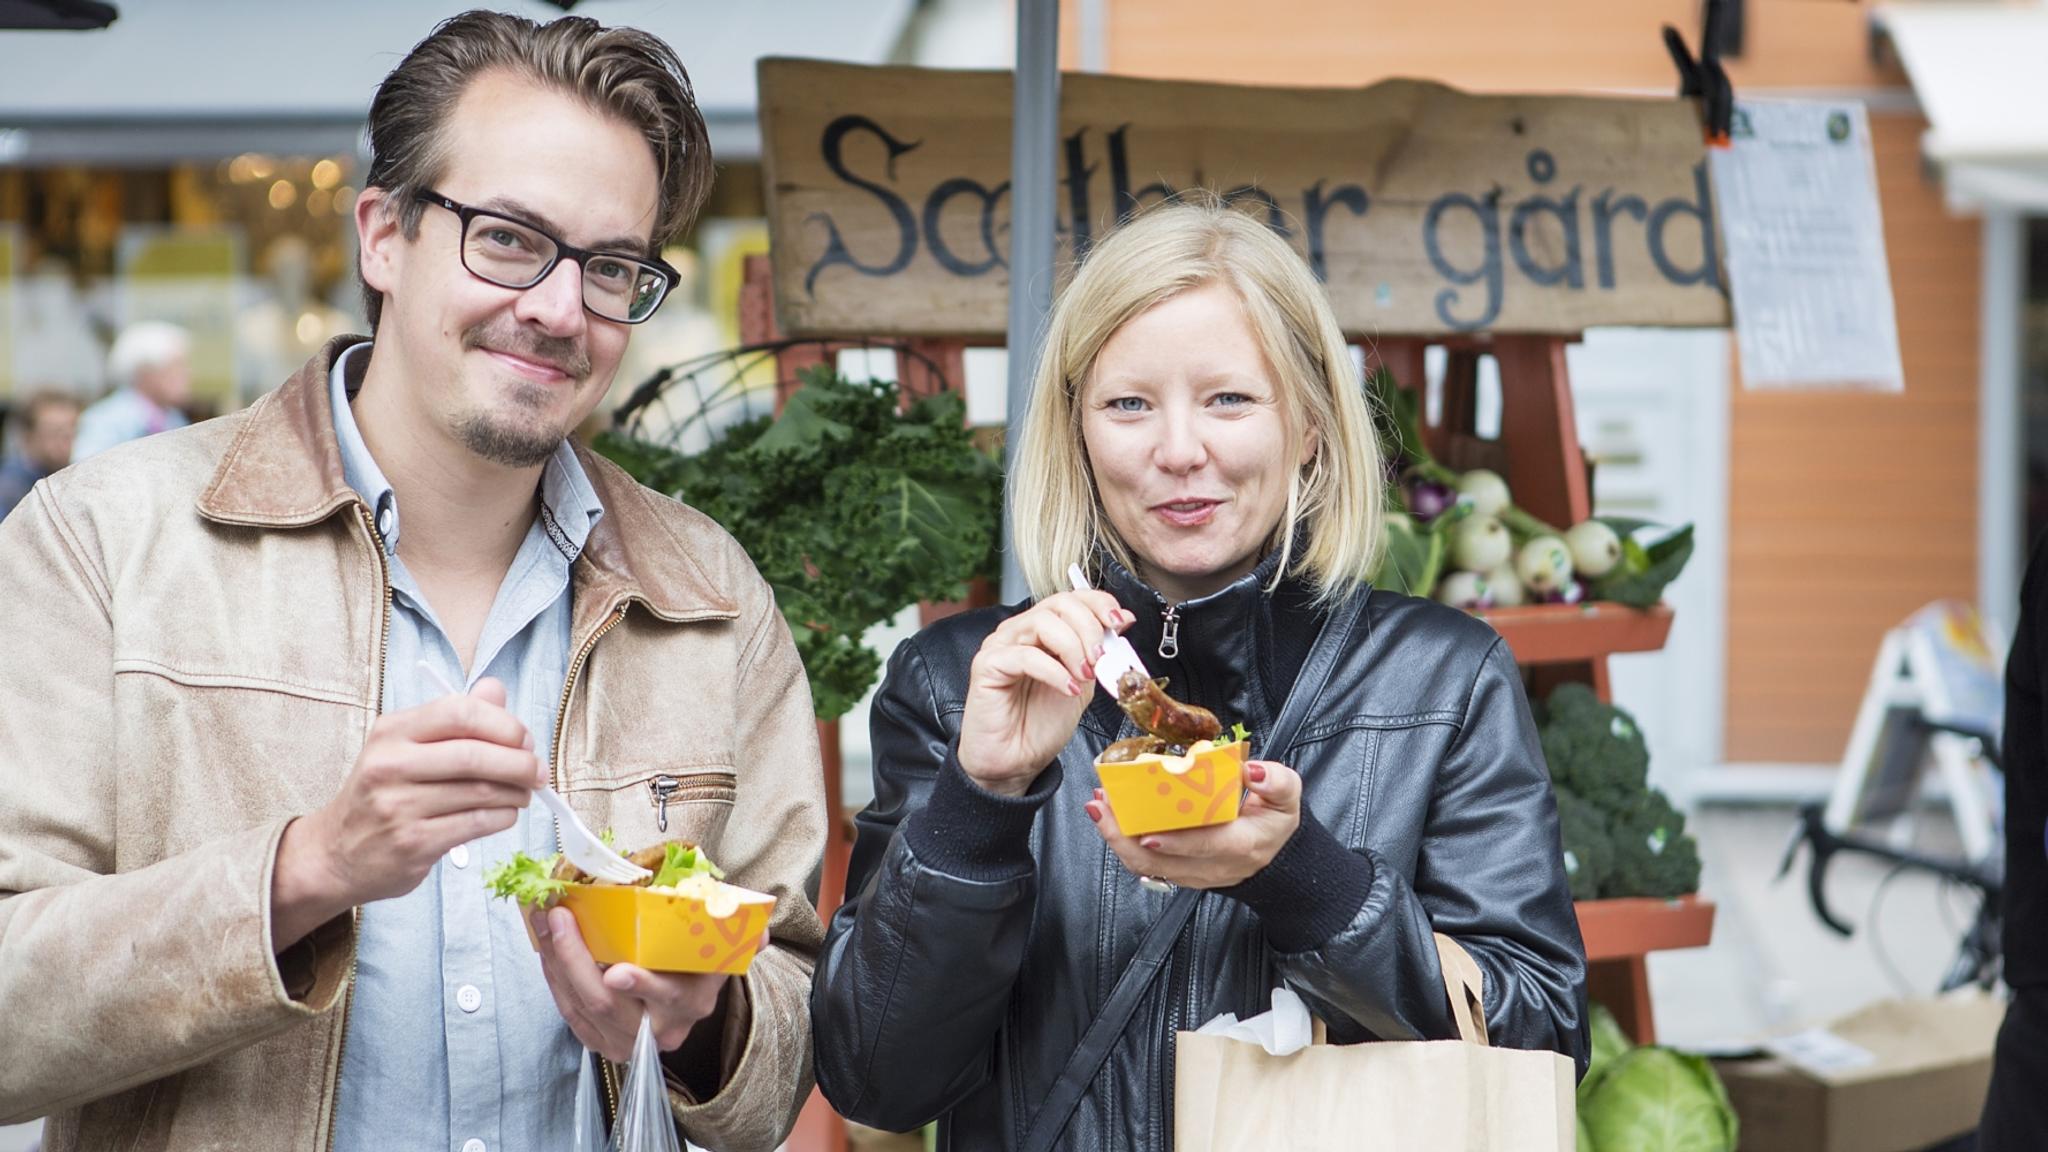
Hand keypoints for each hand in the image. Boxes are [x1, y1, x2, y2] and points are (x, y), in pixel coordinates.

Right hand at [272, 678, 540, 948]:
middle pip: (474, 754)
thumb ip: (454, 719)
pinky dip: (502, 818)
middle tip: (538, 771)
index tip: (525, 739)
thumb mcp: (406, 747)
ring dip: (516, 792)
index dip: (503, 723)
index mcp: (392, 731)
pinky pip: (476, 824)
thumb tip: (496, 689)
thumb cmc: (383, 793)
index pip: (458, 712)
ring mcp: (398, 806)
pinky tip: (505, 815)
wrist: (336, 853)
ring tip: (524, 793)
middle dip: (520, 762)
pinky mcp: (412, 843)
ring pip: (480, 792)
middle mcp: (390, 764)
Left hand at [531, 905, 762, 1061]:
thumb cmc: (699, 968)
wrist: (684, 1008)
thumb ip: (742, 937)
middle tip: (558, 918)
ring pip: (581, 1008)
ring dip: (555, 963)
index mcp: (691, 1003)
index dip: (641, 985)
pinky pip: (569, 1014)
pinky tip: (546, 949)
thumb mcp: (724, 951)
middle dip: (575, 959)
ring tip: (544, 922)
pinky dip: (553, 980)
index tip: (617, 970)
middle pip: (607, 1003)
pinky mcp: (601, 1043)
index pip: (665, 996)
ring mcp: (626, 1042)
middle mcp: (658, 1030)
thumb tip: (760, 933)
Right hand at [956, 591, 1132, 796]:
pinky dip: (1054, 671)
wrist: (1016, 761)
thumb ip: (1097, 652)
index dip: (1099, 603)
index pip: (1071, 597)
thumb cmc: (1042, 725)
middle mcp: (1020, 631)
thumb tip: (1124, 620)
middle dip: (1090, 628)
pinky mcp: (987, 665)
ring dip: (1073, 648)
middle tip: (1101, 659)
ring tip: (1084, 676)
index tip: (1121, 622)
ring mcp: (1001, 645)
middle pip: (1059, 604)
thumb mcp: (1083, 682)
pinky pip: (1025, 655)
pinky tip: (1067, 689)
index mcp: (1043, 631)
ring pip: (1042, 622)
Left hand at [1084, 760, 1301, 887]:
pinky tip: (1109, 819)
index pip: (1206, 846)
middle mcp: (1213, 866)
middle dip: (1126, 836)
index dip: (1176, 841)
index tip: (1147, 832)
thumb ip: (1276, 782)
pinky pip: (1145, 865)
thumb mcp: (1287, 798)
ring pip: (1147, 866)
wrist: (1273, 857)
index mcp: (1241, 844)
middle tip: (1104, 804)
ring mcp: (1193, 874)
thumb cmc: (1274, 823)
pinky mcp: (1179, 874)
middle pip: (1162, 861)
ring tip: (1100, 808)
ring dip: (1117, 838)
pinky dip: (1122, 843)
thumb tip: (1251, 770)